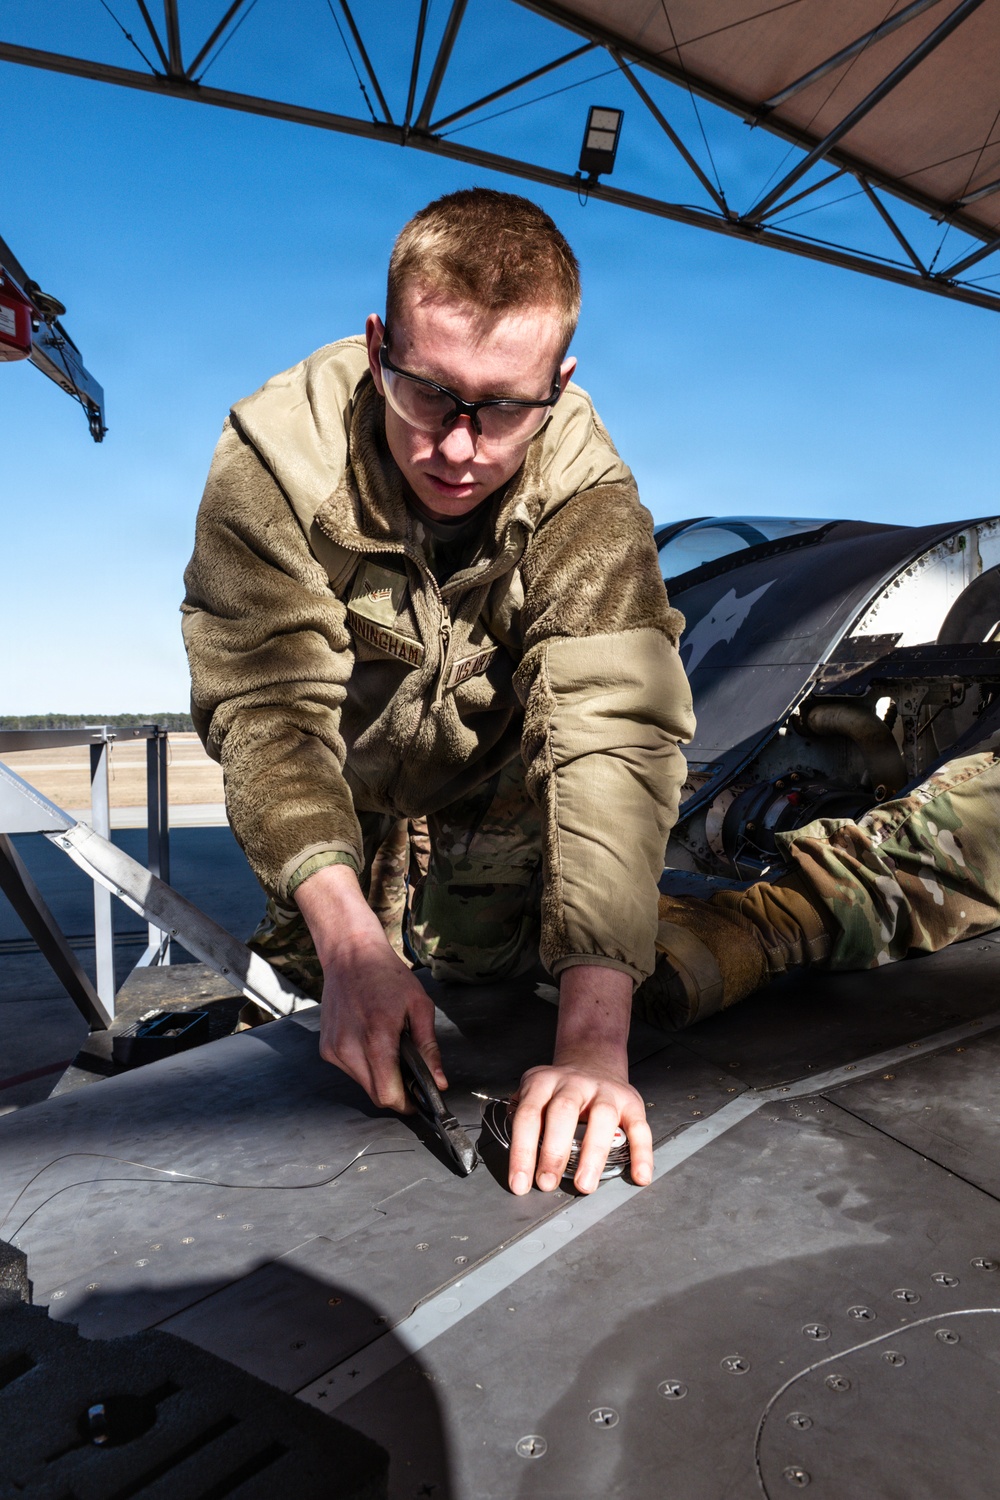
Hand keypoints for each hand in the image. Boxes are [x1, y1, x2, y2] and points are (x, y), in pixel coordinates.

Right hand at [295, 863, 446, 1112]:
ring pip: (362, 1084)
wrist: (350, 955)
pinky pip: (349, 1071)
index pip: (387, 1094)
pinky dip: (363, 1065)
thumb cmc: (388, 976)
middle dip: (395, 1091)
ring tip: (388, 1049)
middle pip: (375, 1095)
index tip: (418, 1098)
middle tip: (409, 1073)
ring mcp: (334, 1049)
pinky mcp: (326, 1048)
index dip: (406, 1102)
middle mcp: (349, 1048)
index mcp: (376, 1038)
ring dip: (378, 1077)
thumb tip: (438, 1084)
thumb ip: (429, 1049)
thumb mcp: (419, 1006)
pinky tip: (370, 1042)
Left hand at [507, 966, 653, 1194]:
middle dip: (554, 1151)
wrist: (592, 1060)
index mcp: (543, 1082)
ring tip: (584, 1184)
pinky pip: (639, 1127)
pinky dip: (641, 1153)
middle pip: (563, 1112)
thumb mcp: (534, 1094)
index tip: (521, 1183)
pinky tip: (639, 1176)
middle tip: (547, 1183)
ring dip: (592, 1154)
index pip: (529, 1116)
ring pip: (602, 1118)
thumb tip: (517, 1165)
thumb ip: (524, 1121)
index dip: (522, 1151)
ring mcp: (605, 1090)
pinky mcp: (631, 1101)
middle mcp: (574, 1082)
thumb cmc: (558, 1091)